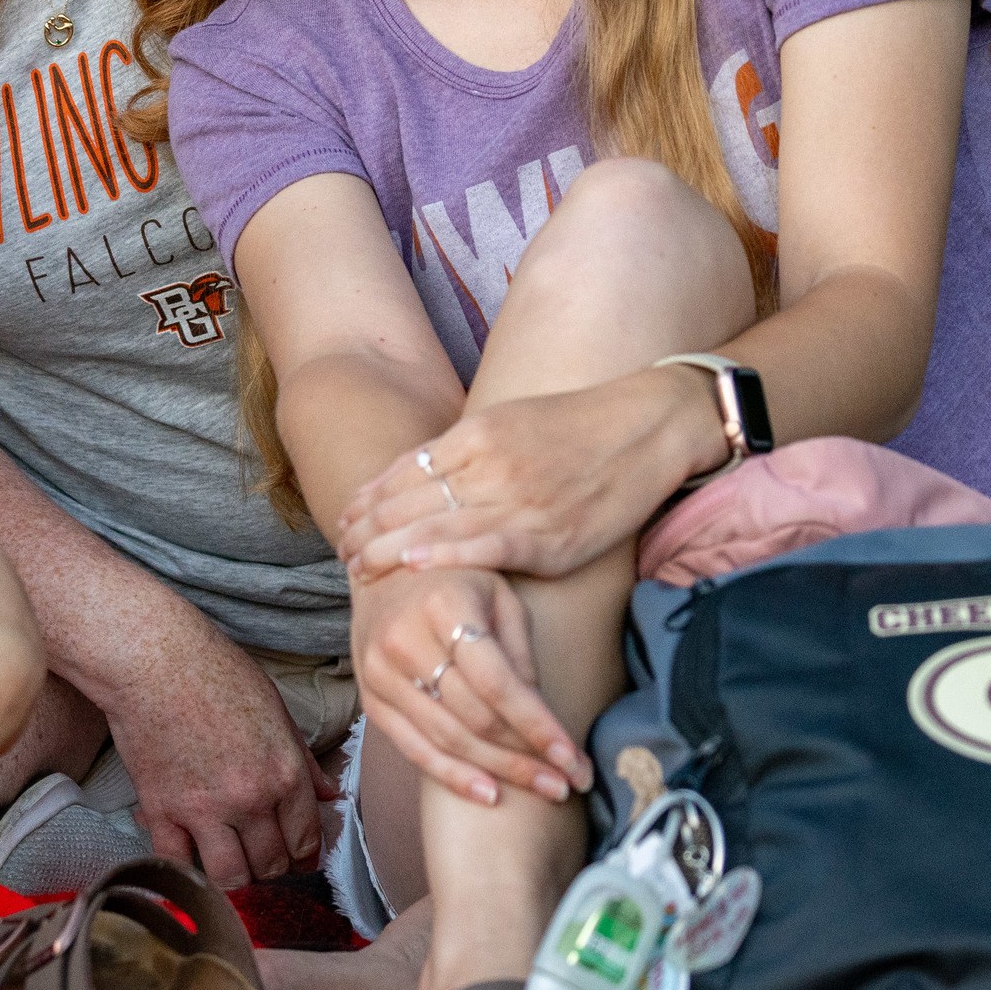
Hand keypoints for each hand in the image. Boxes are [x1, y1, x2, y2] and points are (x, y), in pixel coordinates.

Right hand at [92, 620, 328, 888]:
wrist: (152, 659)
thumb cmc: (215, 672)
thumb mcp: (275, 707)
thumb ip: (304, 759)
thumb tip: (332, 794)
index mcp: (284, 771)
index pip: (306, 838)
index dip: (304, 855)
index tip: (296, 856)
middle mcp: (249, 798)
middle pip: (271, 864)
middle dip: (271, 868)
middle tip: (262, 858)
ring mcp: (204, 808)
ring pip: (231, 877)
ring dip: (235, 877)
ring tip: (230, 863)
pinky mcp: (161, 811)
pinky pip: (178, 864)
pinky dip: (186, 870)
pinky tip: (191, 858)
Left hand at [335, 372, 721, 585]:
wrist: (650, 428)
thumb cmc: (582, 427)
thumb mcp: (514, 422)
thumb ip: (469, 449)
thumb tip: (423, 473)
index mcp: (478, 432)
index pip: (406, 467)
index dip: (370, 497)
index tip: (347, 517)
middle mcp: (490, 464)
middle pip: (410, 498)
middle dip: (368, 527)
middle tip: (341, 551)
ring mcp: (519, 500)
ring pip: (436, 524)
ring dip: (389, 549)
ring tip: (358, 567)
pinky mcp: (549, 536)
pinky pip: (485, 546)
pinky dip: (445, 554)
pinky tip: (412, 564)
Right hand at [354, 564, 590, 808]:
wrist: (381, 573)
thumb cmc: (455, 583)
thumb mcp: (499, 597)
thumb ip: (520, 653)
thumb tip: (544, 719)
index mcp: (444, 605)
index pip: (497, 682)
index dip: (537, 725)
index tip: (572, 758)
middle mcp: (404, 639)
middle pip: (474, 716)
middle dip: (527, 757)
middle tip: (568, 783)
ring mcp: (380, 672)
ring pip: (448, 739)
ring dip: (500, 772)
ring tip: (544, 790)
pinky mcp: (370, 698)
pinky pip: (414, 749)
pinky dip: (454, 776)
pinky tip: (490, 794)